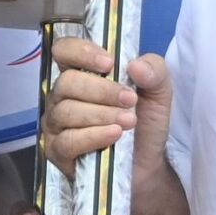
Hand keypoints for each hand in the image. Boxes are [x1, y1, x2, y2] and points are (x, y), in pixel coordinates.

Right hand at [42, 40, 172, 177]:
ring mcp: (56, 124)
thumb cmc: (144, 123)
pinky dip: (93, 136)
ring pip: (67, 111)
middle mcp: (62, 96)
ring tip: (128, 121)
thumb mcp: (158, 92)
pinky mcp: (57, 151)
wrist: (147, 164)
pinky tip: (114, 135)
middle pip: (66, 82)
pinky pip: (68, 140)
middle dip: (101, 90)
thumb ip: (154, 71)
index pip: (64, 50)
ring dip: (101, 114)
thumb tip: (136, 65)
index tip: (109, 63)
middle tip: (130, 100)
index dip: (81, 52)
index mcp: (81, 73)